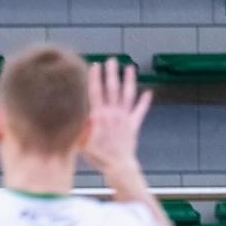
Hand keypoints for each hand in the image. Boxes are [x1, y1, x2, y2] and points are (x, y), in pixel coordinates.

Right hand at [80, 59, 151, 179]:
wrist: (118, 166)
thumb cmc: (98, 157)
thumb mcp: (82, 142)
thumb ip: (80, 126)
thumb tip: (77, 112)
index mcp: (99, 116)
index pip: (96, 92)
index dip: (95, 78)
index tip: (95, 65)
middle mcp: (113, 114)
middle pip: (113, 89)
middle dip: (112, 73)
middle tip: (112, 60)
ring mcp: (125, 118)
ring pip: (128, 95)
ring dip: (129, 80)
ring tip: (130, 68)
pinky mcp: (134, 125)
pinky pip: (141, 111)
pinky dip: (145, 101)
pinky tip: (148, 92)